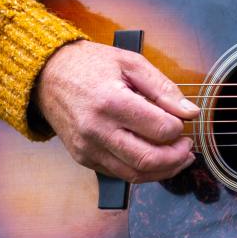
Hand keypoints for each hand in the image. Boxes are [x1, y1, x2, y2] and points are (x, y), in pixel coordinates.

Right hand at [34, 40, 197, 182]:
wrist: (46, 76)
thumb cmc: (90, 65)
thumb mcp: (130, 63)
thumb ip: (163, 89)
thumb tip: (191, 112)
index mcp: (111, 103)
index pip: (160, 130)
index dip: (180, 128)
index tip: (184, 120)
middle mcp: (97, 130)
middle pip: (149, 159)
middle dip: (177, 157)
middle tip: (188, 145)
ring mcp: (88, 148)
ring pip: (136, 174)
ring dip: (164, 170)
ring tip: (178, 155)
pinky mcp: (83, 158)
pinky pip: (120, 174)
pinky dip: (143, 170)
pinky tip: (155, 157)